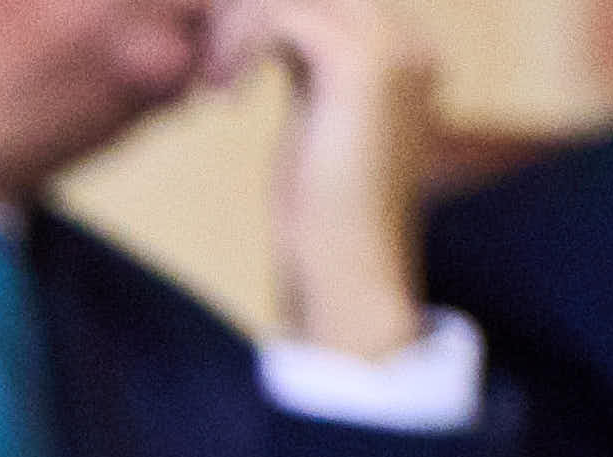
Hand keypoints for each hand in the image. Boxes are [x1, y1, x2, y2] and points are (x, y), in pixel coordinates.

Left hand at [223, 0, 438, 359]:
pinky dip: (239, 50)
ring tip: (207, 84)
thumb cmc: (320, 221)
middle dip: (245, 17)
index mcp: (404, 52)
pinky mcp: (361, 64)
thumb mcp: (312, 128)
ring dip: (234, 32)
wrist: (346, 273)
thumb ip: (305, 76)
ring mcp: (392, 47)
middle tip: (204, 68)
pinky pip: (281, 17)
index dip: (261, 20)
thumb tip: (266, 39)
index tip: (216, 66)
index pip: (324, 2)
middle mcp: (408, 40)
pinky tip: (222, 101)